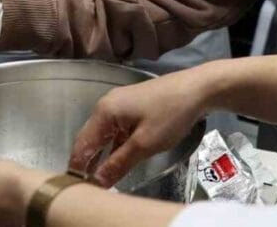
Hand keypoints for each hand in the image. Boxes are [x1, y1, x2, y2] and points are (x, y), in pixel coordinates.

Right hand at [68, 67, 211, 187]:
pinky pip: (117, 129)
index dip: (78, 167)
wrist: (198, 88)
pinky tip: (118, 159)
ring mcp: (120, 103)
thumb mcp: (144, 144)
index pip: (82, 145)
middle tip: (89, 186)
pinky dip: (115, 145)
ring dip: (102, 154)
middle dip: (88, 162)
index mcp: (104, 112)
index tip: (79, 188)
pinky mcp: (133, 105)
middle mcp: (107, 105)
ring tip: (101, 178)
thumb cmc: (170, 114)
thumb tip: (97, 182)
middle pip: (90, 138)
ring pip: (104, 134)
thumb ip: (118, 163)